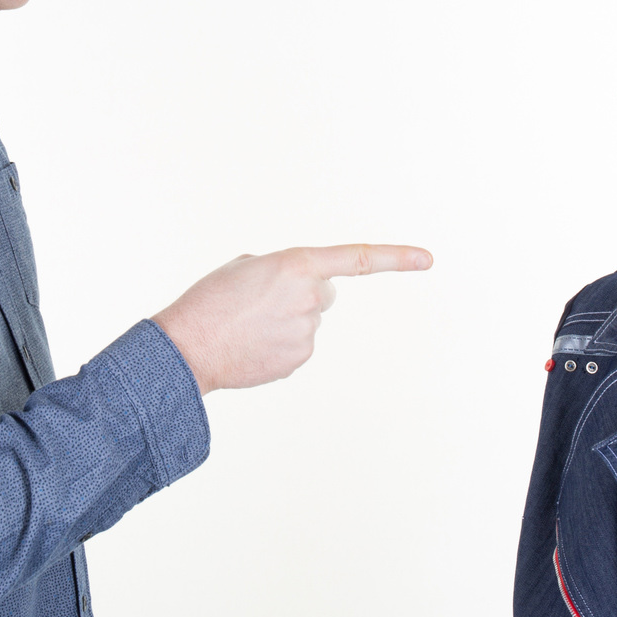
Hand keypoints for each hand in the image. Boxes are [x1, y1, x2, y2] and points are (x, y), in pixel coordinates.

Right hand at [152, 244, 432, 393]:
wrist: (188, 347)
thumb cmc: (209, 300)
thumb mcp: (246, 266)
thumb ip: (283, 269)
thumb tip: (300, 290)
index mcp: (297, 266)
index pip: (357, 259)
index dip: (396, 258)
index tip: (427, 259)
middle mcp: (311, 298)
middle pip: (324, 293)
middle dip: (303, 294)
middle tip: (263, 301)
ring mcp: (308, 332)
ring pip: (308, 321)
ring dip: (286, 320)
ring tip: (248, 324)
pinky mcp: (300, 358)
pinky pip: (298, 345)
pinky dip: (279, 344)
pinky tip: (252, 344)